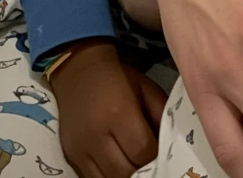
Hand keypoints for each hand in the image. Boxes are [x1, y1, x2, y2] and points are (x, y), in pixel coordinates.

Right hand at [51, 39, 166, 177]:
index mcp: (119, 113)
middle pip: (124, 172)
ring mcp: (80, 150)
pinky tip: (119, 167)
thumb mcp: (147, 90)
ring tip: (136, 167)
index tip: (163, 153)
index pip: (142, 150)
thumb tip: (172, 144)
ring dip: (125, 176)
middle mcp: (96, 135)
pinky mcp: (70, 158)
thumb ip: (161, 116)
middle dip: (142, 171)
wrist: (79, 74)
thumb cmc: (120, 79)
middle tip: (152, 164)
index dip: (156, 156)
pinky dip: (108, 177)